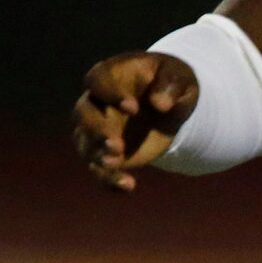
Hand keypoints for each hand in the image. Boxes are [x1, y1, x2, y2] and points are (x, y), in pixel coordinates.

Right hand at [73, 52, 199, 192]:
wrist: (169, 102)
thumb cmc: (169, 82)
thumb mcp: (177, 77)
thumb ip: (169, 87)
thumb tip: (160, 105)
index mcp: (109, 76)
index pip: (97, 82)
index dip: (110, 94)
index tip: (133, 107)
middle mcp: (96, 102)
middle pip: (84, 114)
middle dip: (97, 129)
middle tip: (117, 145)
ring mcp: (98, 128)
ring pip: (86, 143)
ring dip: (98, 155)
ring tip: (115, 165)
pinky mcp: (108, 152)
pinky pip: (100, 168)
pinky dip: (109, 179)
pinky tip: (127, 186)